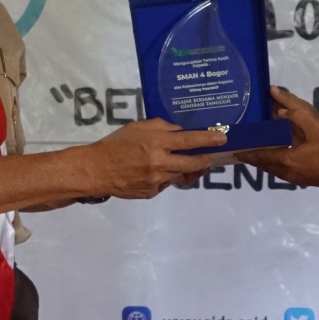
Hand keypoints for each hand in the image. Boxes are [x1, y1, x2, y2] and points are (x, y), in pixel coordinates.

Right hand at [87, 119, 225, 199]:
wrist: (96, 170)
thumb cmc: (115, 144)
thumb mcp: (137, 127)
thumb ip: (161, 127)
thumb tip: (179, 131)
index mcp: (156, 143)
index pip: (189, 141)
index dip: (208, 140)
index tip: (222, 138)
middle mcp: (160, 163)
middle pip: (193, 163)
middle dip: (206, 160)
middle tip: (212, 156)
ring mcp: (157, 180)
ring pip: (180, 175)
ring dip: (185, 169)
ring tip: (181, 162)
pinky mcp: (152, 193)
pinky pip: (166, 184)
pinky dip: (166, 177)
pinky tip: (156, 172)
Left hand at [237, 86, 318, 188]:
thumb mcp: (314, 125)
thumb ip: (294, 109)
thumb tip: (275, 95)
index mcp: (286, 161)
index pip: (260, 156)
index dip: (247, 152)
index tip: (234, 149)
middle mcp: (286, 173)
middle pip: (264, 165)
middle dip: (254, 157)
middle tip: (243, 148)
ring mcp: (295, 179)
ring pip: (273, 169)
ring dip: (265, 160)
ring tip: (258, 148)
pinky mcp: (303, 180)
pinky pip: (283, 171)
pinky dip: (276, 162)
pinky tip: (280, 153)